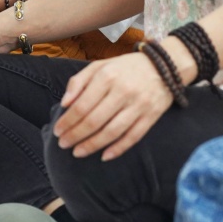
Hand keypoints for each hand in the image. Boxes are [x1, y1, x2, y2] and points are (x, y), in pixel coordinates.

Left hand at [53, 53, 173, 161]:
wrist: (165, 65)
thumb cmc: (126, 68)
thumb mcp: (100, 66)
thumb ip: (79, 81)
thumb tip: (64, 103)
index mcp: (107, 77)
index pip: (82, 105)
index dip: (67, 121)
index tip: (57, 131)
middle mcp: (123, 91)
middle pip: (94, 120)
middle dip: (75, 135)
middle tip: (63, 145)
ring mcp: (138, 105)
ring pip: (112, 132)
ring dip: (92, 145)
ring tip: (78, 152)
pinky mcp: (151, 116)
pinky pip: (133, 137)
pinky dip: (118, 149)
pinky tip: (104, 156)